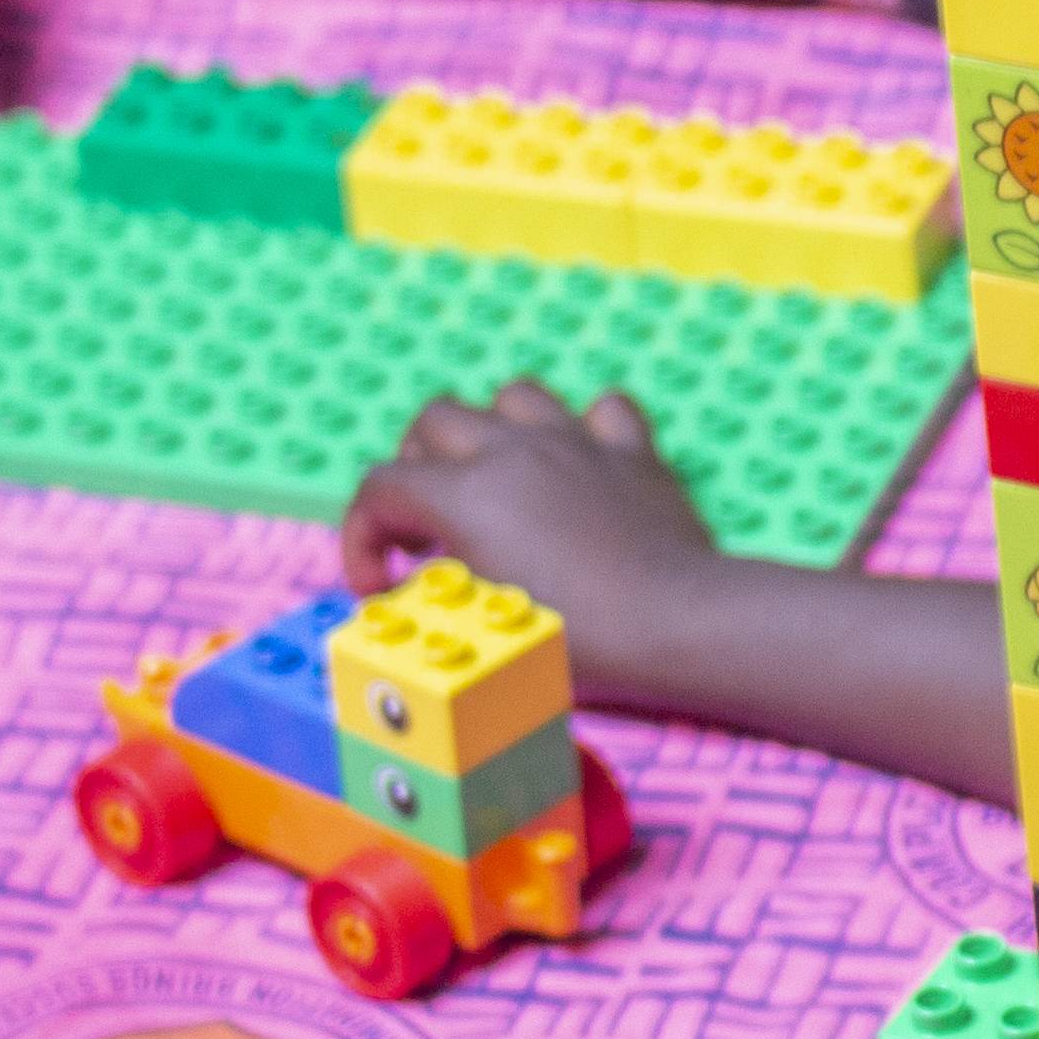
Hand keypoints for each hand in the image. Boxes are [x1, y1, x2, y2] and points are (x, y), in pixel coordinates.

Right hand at [341, 381, 735, 672]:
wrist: (676, 624)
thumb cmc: (580, 641)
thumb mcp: (483, 625)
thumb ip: (436, 592)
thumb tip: (414, 585)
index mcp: (466, 494)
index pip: (379, 486)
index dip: (362, 536)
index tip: (380, 583)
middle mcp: (515, 451)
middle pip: (434, 421)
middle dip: (416, 470)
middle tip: (431, 530)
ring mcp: (578, 443)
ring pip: (513, 397)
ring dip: (493, 431)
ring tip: (497, 482)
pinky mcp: (633, 453)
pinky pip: (603, 410)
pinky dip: (586, 431)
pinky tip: (582, 467)